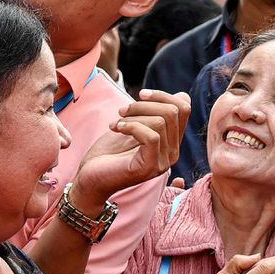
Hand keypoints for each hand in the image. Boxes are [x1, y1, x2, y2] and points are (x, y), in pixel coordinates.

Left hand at [71, 90, 190, 209]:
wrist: (90, 178)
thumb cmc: (109, 153)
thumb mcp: (135, 126)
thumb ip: (156, 113)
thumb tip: (182, 94)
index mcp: (171, 142)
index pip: (183, 108)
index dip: (163, 95)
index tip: (140, 95)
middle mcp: (172, 153)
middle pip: (174, 112)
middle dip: (145, 104)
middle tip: (122, 110)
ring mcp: (163, 162)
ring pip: (161, 122)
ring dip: (134, 115)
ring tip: (117, 121)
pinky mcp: (150, 167)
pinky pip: (152, 136)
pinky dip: (132, 126)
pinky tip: (116, 128)